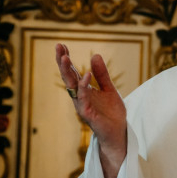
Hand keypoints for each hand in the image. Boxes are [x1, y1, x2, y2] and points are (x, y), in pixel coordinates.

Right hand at [56, 44, 126, 177]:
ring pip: (72, 87)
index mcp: (84, 90)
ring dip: (67, 72)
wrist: (118, 133)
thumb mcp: (109, 89)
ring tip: (64, 57)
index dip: (66, 59)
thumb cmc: (111, 113)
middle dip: (62, 62)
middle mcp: (80, 97)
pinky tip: (86, 75)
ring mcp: (82, 106)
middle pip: (68, 77)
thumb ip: (102, 74)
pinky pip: (84, 100)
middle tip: (58, 47)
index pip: (72, 72)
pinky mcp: (88, 115)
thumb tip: (95, 55)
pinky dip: (84, 88)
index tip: (60, 45)